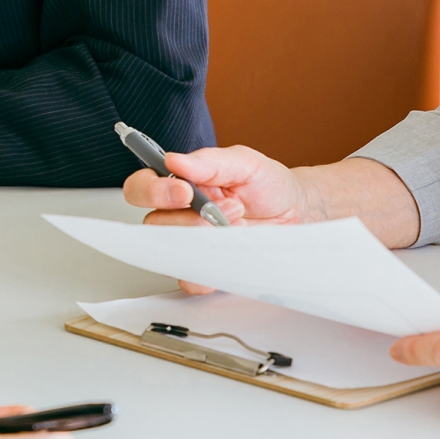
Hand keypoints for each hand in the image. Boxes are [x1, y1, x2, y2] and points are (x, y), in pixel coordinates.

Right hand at [121, 149, 420, 292]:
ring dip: (205, 239)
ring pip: (170, 252)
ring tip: (238, 223)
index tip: (184, 190)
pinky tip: (232, 250)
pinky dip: (210, 268)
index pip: (142, 187)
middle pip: (152, 224)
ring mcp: (190, 245)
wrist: (297, 212)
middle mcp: (178, 215)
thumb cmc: (267, 185)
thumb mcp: (244, 162)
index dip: (153, 190)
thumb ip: (209, 161)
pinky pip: (191, 279)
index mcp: (179, 184)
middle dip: (188, 218)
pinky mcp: (206, 270)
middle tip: (226, 208)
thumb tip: (174, 159)